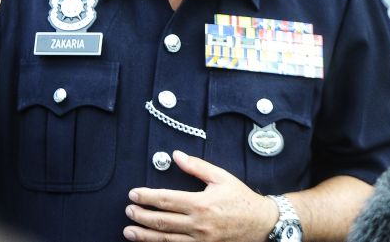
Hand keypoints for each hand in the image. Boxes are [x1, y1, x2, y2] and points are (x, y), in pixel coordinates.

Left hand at [124, 150, 278, 241]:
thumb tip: (176, 155)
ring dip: (145, 236)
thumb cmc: (241, 198)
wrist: (262, 223)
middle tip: (128, 210)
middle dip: (141, 217)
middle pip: (162, 221)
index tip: (134, 193)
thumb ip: (196, 166)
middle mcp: (198, 224)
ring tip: (129, 231)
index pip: (166, 200)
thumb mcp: (221, 177)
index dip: (147, 197)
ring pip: (166, 239)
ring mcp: (201, 240)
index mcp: (201, 204)